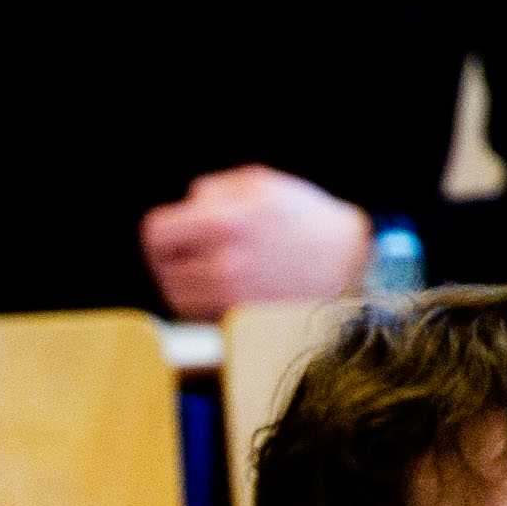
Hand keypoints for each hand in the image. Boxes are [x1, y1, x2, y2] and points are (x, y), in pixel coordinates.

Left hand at [138, 165, 376, 320]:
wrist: (351, 266)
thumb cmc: (307, 220)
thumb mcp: (263, 185)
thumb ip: (216, 188)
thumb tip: (186, 202)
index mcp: (225, 223)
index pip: (156, 232)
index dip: (160, 229)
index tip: (175, 229)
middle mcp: (223, 264)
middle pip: (160, 266)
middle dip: (170, 255)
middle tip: (190, 250)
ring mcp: (230, 297)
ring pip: (174, 294)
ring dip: (183, 280)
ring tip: (210, 267)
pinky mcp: (239, 321)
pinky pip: (196, 314)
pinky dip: (199, 302)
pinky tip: (222, 286)